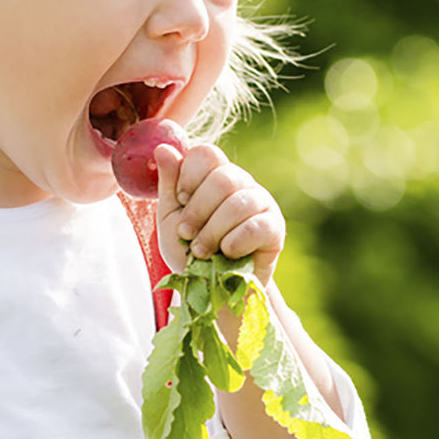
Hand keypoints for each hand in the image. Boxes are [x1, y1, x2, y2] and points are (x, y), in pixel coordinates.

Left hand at [155, 142, 284, 282]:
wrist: (212, 290)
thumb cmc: (189, 251)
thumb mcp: (169, 218)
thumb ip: (168, 184)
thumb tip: (162, 148)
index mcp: (215, 175)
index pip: (207, 154)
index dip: (189, 176)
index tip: (181, 200)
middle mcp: (241, 183)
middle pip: (223, 178)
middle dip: (198, 210)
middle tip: (187, 233)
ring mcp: (262, 202)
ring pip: (238, 203)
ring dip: (212, 232)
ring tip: (201, 251)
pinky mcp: (275, 227)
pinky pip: (256, 226)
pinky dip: (235, 242)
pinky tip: (227, 253)